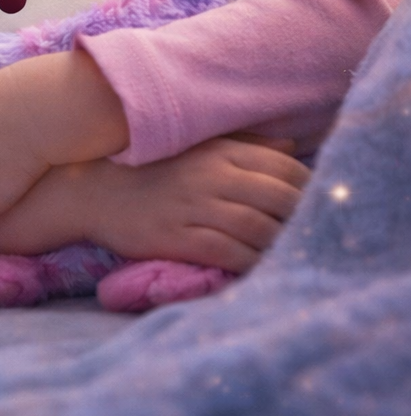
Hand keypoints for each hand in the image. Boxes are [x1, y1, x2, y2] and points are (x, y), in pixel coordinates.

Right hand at [81, 135, 308, 272]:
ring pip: (258, 228)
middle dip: (303, 219)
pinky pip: (228, 253)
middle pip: (279, 198)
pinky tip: (261, 270)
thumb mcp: (195, 147)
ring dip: (281, 245)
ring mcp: (194, 207)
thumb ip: (243, 144)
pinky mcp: (178, 237)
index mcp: (218, 151)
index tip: (320, 205)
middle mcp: (211, 176)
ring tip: (293, 255)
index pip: (284, 168)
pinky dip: (252, 264)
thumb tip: (289, 148)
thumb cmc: (150, 169)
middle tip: (313, 235)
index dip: (310, 188)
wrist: (95, 191)